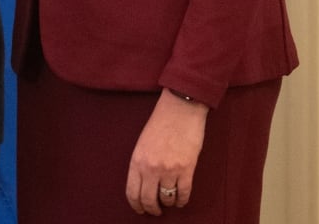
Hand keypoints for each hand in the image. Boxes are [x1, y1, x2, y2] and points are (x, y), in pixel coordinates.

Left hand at [125, 88, 207, 215]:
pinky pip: (183, 194)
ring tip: (169, 202)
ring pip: (167, 199)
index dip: (136, 205)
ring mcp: (169, 169)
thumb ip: (142, 163)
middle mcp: (151, 167)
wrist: (180, 108)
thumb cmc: (161, 122)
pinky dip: (182, 201)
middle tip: (156, 211)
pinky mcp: (186, 169)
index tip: (140, 210)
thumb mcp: (143, 142)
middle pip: (149, 200)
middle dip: (152, 209)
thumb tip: (144, 185)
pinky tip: (181, 200)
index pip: (132, 192)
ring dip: (168, 204)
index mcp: (137, 160)